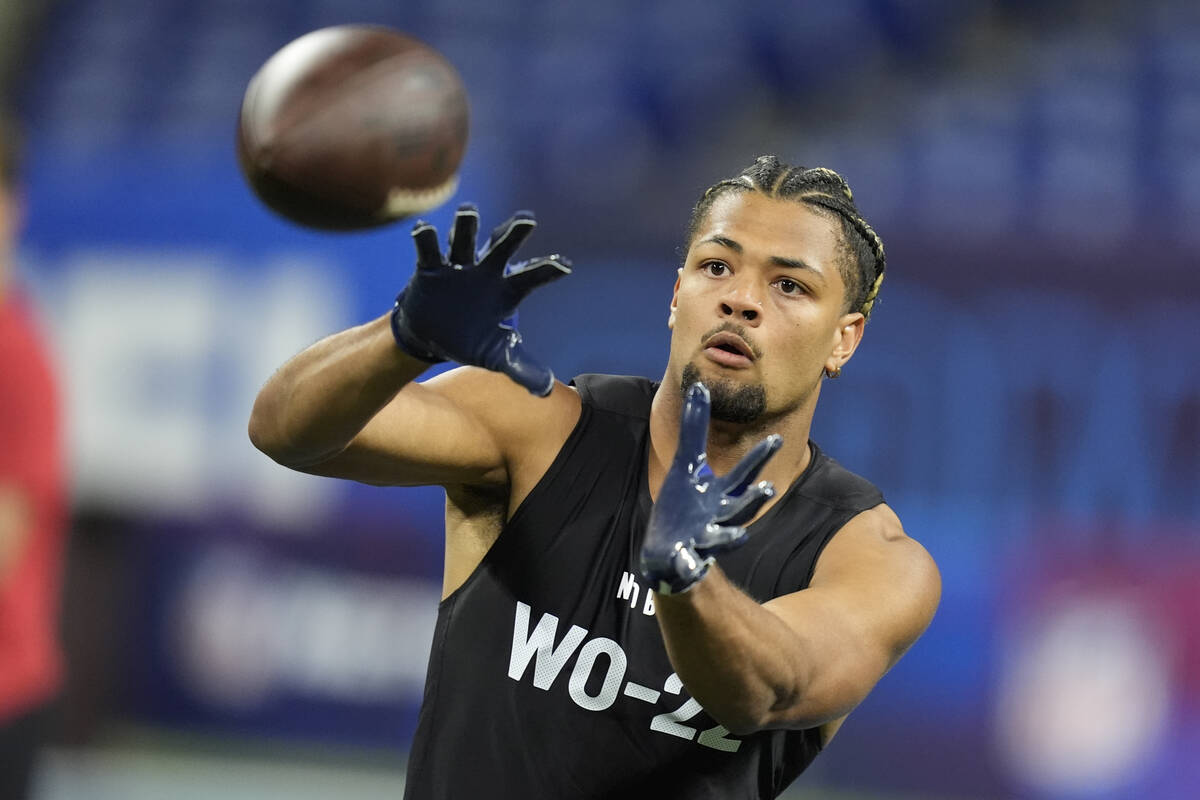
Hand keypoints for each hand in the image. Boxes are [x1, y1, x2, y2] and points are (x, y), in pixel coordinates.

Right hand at [390, 204, 571, 395]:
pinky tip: (425, 230)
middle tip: (526, 220)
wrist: (433, 336)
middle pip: (501, 247)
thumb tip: (546, 390)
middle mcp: (485, 271)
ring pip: (464, 240)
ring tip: (469, 212)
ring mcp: (458, 266)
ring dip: (467, 226)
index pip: (531, 277)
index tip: (564, 266)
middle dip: (513, 233)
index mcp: (506, 290)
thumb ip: (521, 368)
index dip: (547, 270)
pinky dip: (426, 239)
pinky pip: (428, 250)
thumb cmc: (472, 339)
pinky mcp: (430, 268)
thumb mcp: (497, 356)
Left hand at [640, 383, 781, 594]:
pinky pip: (689, 563)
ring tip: (740, 537)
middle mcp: (718, 517)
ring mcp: (703, 540)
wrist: (666, 548)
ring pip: (722, 539)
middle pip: (741, 508)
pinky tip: (687, 558)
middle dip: (753, 499)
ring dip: (731, 538)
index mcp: (719, 494)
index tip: (776, 439)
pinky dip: (689, 563)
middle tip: (767, 488)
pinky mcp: (685, 559)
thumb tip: (699, 388)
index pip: (744, 475)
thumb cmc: (683, 502)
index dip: (759, 459)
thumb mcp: (685, 464)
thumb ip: (694, 428)